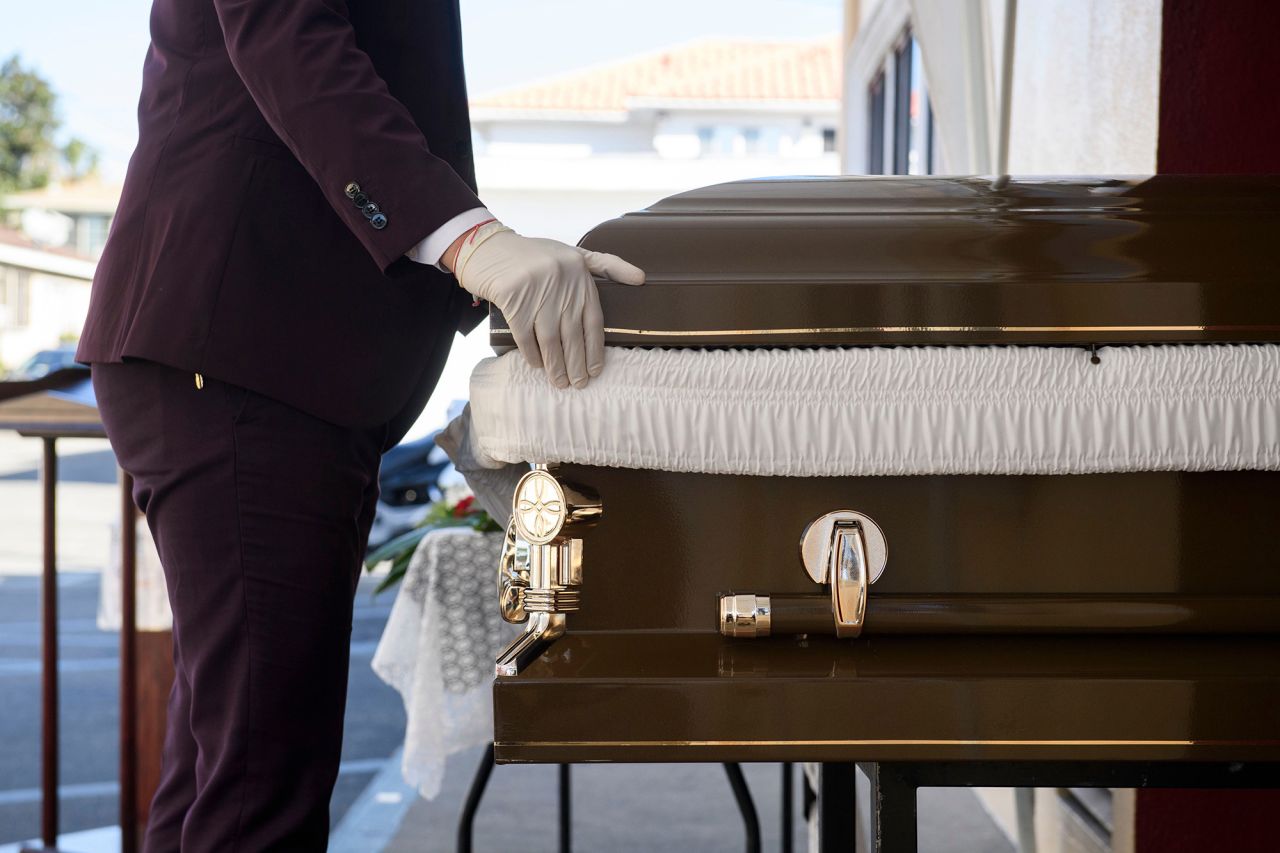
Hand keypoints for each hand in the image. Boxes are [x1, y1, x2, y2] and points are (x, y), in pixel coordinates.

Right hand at [449, 223, 644, 387]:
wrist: (487, 246)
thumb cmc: (533, 254)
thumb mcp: (572, 253)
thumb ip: (606, 265)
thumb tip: (642, 279)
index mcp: (579, 273)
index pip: (593, 320)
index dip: (595, 349)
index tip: (595, 370)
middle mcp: (561, 280)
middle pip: (573, 333)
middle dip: (576, 363)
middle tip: (578, 385)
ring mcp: (536, 288)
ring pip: (550, 337)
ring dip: (555, 365)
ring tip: (559, 383)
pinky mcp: (511, 295)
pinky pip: (524, 334)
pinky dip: (532, 353)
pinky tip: (537, 365)